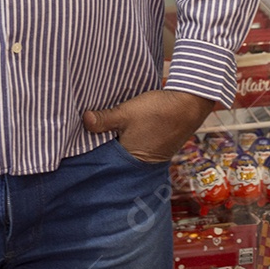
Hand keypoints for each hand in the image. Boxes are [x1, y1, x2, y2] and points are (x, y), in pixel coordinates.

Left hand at [83, 89, 214, 162]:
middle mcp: (141, 163)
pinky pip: (138, 146)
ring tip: (105, 129)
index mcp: (130, 159)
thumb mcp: (126, 112)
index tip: (80, 142)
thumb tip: (84, 121)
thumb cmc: (157, 111)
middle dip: (105, 145)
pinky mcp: (159, 147)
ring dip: (119, 141)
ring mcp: (152, 156)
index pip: (105, 161)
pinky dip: (130, 138)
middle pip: (116, 157)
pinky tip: (125, 128)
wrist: (189, 105)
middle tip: (90, 133)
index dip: (94, 151)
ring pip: (128, 150)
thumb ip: (104, 119)